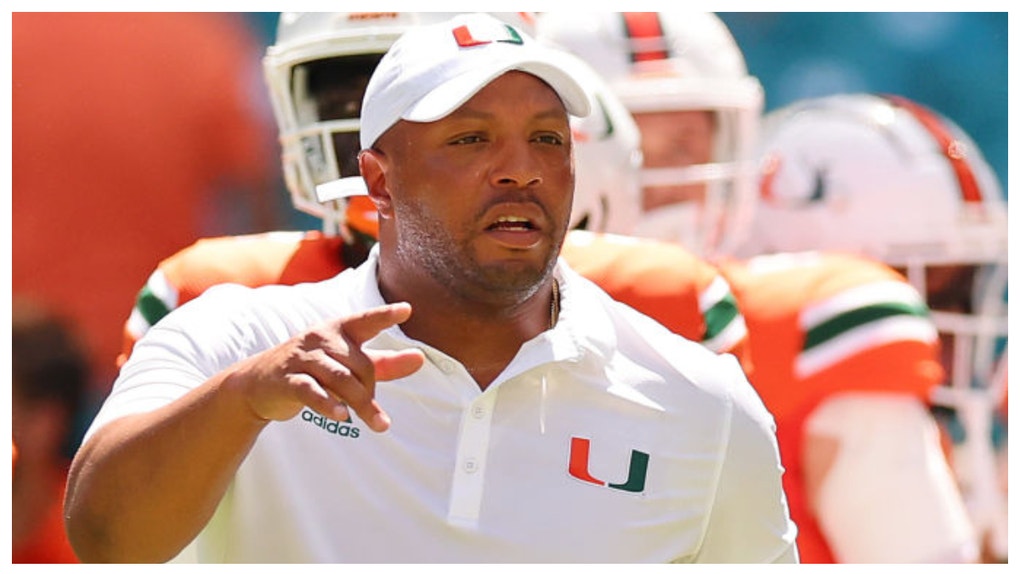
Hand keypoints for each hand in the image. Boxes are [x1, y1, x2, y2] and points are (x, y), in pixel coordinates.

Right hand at [230, 302, 423, 431]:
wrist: (258, 384)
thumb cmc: (312, 369)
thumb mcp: (348, 363)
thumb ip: (384, 363)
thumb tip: (421, 359)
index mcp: (338, 330)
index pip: (365, 320)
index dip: (385, 315)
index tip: (407, 310)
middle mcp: (321, 339)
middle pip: (359, 364)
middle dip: (371, 389)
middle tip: (372, 408)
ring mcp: (303, 359)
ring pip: (340, 379)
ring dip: (361, 403)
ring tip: (378, 424)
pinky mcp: (287, 380)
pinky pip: (311, 391)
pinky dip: (327, 403)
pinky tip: (341, 416)